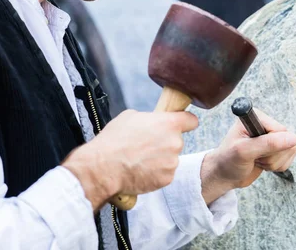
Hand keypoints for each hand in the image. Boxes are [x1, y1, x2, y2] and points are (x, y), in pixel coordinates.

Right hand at [63, 110, 198, 210]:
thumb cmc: (115, 140)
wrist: (104, 167)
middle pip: (177, 141)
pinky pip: (164, 173)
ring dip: (160, 159)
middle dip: (165, 143)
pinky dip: (155, 173)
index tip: (182, 124)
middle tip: (146, 146)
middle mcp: (175, 142)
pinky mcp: (167, 179)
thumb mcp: (131, 116)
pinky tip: (140, 171)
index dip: (185, 122)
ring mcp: (172, 162)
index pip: (191, 121)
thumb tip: (152, 122)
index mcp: (169, 124)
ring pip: (170, 158)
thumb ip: (150, 118)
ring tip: (139, 160)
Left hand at [200, 109, 295, 204]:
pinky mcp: (276, 149)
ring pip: (290, 150)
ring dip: (273, 163)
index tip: (256, 151)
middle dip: (272, 156)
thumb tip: (293, 138)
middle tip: (254, 158)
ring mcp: (272, 137)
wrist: (224, 176)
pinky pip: (288, 158)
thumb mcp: (244, 151)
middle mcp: (266, 124)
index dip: (272, 145)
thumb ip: (268, 143)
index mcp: (257, 117)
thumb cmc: (228, 161)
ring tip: (256, 161)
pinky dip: (276, 167)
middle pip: (288, 141)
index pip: (281, 130)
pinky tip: (262, 164)